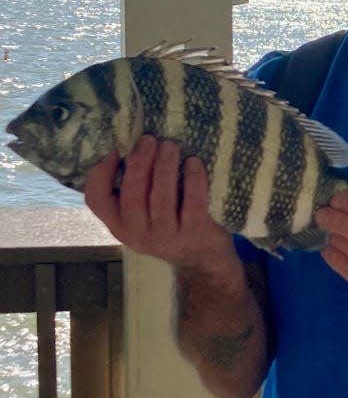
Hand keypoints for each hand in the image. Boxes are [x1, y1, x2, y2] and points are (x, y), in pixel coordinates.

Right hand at [85, 135, 237, 280]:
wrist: (200, 258)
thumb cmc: (168, 223)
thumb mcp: (142, 213)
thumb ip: (133, 188)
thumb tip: (130, 144)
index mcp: (118, 223)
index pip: (96, 200)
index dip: (100, 174)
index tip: (115, 151)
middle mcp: (137, 233)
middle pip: (132, 195)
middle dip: (140, 163)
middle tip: (149, 139)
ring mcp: (166, 236)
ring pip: (161, 198)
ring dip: (165, 167)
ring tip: (170, 145)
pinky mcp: (193, 233)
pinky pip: (192, 203)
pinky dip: (193, 180)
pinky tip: (194, 162)